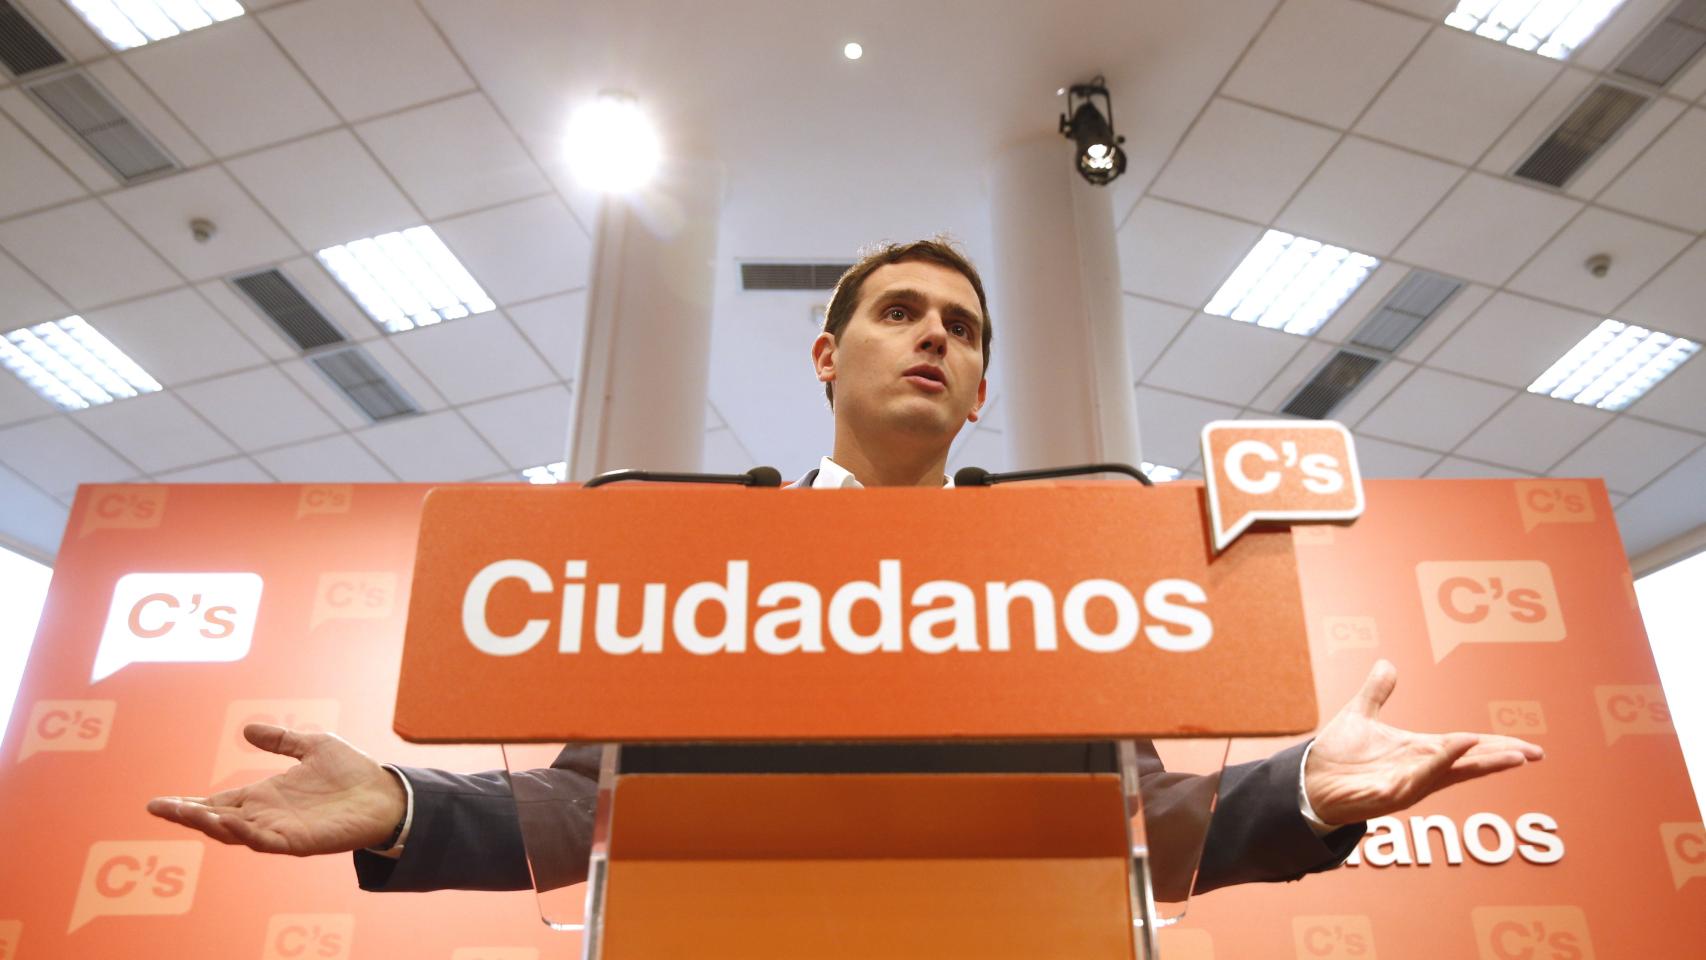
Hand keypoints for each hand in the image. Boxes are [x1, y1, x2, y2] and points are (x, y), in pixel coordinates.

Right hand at [146, 724, 405, 855]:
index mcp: (265, 796)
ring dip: (209, 825)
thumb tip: (246, 731)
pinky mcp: (298, 842)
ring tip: (184, 814)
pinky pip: (265, 842)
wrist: (387, 793)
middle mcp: (267, 816)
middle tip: (157, 808)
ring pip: (234, 833)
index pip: (218, 803)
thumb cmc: (351, 773)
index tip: (157, 802)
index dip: (189, 804)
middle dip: (186, 816)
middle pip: (217, 820)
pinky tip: (228, 822)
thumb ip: (280, 740)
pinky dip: (245, 833)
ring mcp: (280, 831)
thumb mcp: (311, 746)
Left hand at [1304, 660, 1542, 826]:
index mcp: (1420, 752)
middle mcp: (1421, 770)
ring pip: (1453, 772)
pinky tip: (1460, 747)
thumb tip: (1388, 664)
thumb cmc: (1337, 756)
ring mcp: (1409, 784)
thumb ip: (1377, 692)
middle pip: (1471, 762)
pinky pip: (1422, 777)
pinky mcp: (1392, 794)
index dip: (1497, 745)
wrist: (1308, 780)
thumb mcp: (1361, 715)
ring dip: (1483, 763)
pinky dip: (1443, 762)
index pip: (1467, 746)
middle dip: (1503, 757)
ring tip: (1514, 755)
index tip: (1529, 747)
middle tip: (1535, 753)